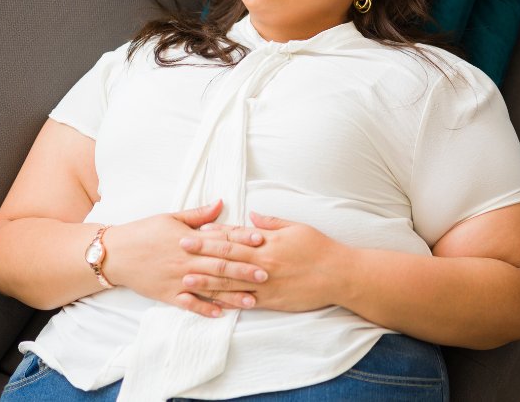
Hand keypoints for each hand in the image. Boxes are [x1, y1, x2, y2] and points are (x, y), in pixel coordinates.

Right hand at [104, 201, 267, 317]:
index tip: (262, 240)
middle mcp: (186, 260)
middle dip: (245, 270)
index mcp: (189, 239)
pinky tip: (221, 314)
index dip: (242, 239)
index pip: (221, 238)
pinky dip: (204, 309)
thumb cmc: (143, 232)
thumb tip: (222, 203)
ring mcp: (177, 278)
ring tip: (252, 299)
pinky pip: (188, 303)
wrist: (114, 253)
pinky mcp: (167, 294)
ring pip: (209, 287)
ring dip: (232, 294)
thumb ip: (199, 215)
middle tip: (267, 274)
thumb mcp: (171, 218)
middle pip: (220, 265)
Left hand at [178, 212, 347, 312]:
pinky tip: (211, 302)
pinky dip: (226, 302)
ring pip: (230, 282)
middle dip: (202, 253)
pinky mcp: (271, 300)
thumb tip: (251, 216)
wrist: (339, 275)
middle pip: (227, 256)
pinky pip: (244, 302)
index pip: (236, 236)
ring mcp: (265, 283)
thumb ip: (272, 223)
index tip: (196, 230)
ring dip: (206, 280)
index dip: (215, 234)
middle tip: (180, 248)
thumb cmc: (320, 249)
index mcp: (268, 243)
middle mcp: (263, 263)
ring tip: (186, 279)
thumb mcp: (298, 228)